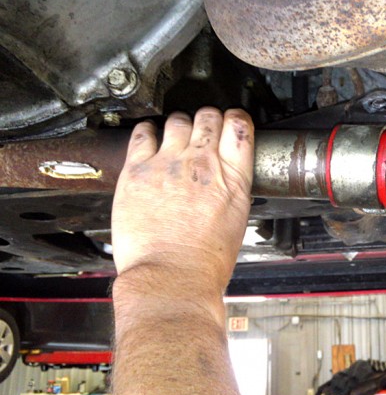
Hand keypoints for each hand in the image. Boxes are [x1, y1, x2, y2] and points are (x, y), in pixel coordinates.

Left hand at [112, 108, 253, 293]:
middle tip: (203, 129)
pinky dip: (148, 131)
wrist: (171, 276)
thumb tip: (225, 173)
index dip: (235, 119)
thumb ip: (231, 187)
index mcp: (232, 178)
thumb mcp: (237, 219)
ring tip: (175, 136)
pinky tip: (150, 139)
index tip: (231, 121)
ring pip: (178, 121)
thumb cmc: (204, 260)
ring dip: (179, 125)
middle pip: (208, 117)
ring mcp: (168, 164)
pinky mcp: (138, 171)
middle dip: (208, 119)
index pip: (239, 127)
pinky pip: (142, 133)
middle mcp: (202, 164)